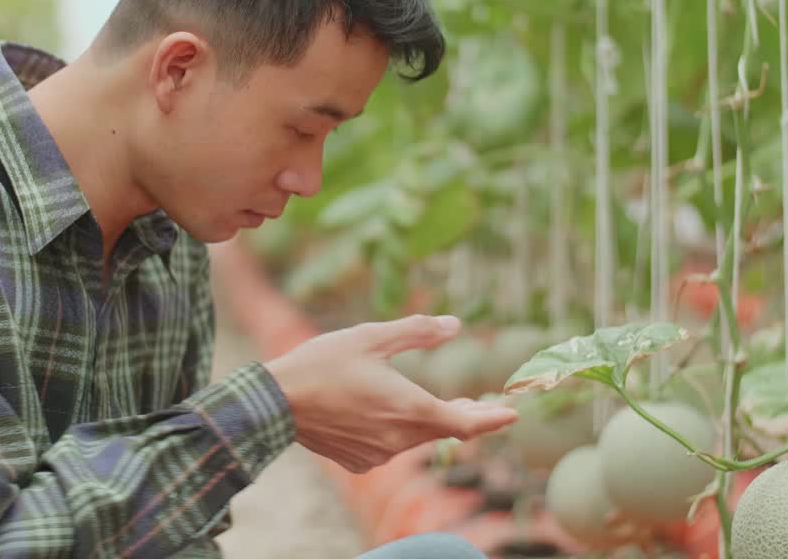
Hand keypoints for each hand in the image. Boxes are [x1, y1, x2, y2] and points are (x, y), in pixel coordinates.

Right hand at [263, 314, 517, 472]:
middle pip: (444, 429)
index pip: (466, 423)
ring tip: (430, 400)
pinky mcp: (358, 462)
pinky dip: (394, 429)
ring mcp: (378, 455)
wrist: (274, 403)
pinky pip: (388, 446)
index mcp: (409, 408)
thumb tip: (455, 326)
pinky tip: (380, 411)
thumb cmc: (322, 364)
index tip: (513, 413)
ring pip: (415, 437)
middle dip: (466, 416)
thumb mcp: (370, 337)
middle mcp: (399, 438)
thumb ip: (416, 331)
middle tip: (483, 403)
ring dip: (427, 419)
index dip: (493, 419)